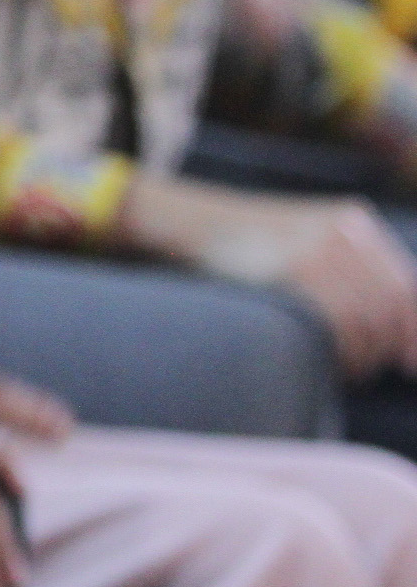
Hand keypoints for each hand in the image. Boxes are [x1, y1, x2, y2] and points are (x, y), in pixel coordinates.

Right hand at [125, 173, 416, 379]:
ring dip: (361, 353)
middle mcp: (344, 231)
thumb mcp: (307, 242)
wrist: (190, 222)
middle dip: (384, 344)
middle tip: (367, 364)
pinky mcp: (294, 269)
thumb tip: (399, 337)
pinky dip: (338, 350)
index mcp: (353, 222)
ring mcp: (319, 248)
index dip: (408, 329)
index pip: (403, 288)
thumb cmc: (248, 245)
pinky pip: (334, 322)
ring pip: (366, 319)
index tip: (406, 361)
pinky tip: (329, 357)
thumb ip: (352, 274)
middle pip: (391, 305)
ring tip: (343, 363)